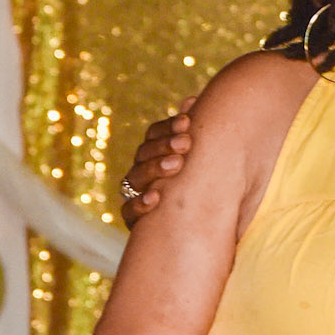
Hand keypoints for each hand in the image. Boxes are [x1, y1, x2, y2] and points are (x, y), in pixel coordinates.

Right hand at [120, 97, 196, 224]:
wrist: (201, 233)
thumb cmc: (205, 189)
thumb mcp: (204, 159)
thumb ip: (196, 131)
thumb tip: (191, 100)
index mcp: (156, 155)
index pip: (153, 135)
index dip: (168, 127)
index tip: (187, 121)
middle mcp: (143, 173)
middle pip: (143, 153)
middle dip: (164, 146)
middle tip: (186, 143)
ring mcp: (136, 195)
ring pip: (135, 177)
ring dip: (155, 169)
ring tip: (177, 164)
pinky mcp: (136, 221)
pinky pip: (129, 211)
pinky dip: (140, 204)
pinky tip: (156, 198)